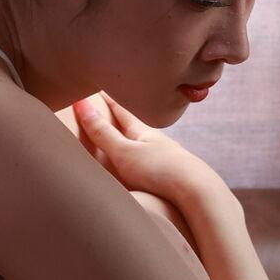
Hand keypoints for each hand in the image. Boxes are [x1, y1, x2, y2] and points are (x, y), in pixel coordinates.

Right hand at [70, 88, 222, 212]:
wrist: (198, 192)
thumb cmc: (159, 171)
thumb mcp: (124, 152)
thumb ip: (103, 133)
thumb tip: (81, 104)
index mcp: (143, 132)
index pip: (121, 110)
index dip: (109, 99)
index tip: (100, 87)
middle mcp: (157, 141)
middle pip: (136, 123)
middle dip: (122, 113)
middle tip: (112, 101)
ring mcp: (167, 157)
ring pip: (147, 141)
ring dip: (135, 135)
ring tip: (128, 131)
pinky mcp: (174, 175)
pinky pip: (155, 159)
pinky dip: (146, 154)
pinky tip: (149, 161)